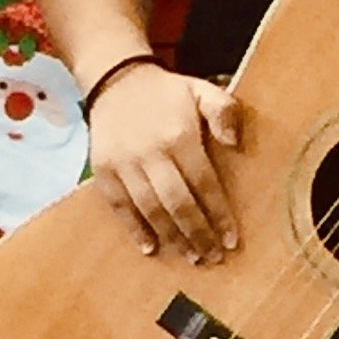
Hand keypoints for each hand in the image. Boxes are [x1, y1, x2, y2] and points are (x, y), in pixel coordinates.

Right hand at [88, 64, 242, 264]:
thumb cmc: (167, 93)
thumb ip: (224, 111)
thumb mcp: (202, 90)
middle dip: (197, 233)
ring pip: (150, 209)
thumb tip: (235, 143)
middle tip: (212, 256)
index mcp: (179, 135)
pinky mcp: (103, 171)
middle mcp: (151, 152)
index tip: (232, 240)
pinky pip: (119, 206)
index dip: (219, 215)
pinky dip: (134, 229)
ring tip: (190, 256)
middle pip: (178, 203)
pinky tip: (150, 247)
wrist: (116, 81)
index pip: (204, 183)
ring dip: (171, 237)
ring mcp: (124, 163)